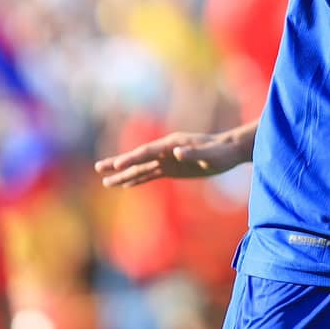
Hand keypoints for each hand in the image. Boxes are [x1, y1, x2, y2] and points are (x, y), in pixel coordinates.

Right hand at [94, 129, 252, 187]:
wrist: (230, 151)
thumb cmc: (222, 153)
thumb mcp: (212, 155)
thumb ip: (194, 154)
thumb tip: (177, 152)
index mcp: (173, 144)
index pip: (147, 152)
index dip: (132, 158)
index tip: (117, 165)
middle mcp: (167, 150)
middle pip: (139, 158)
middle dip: (119, 163)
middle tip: (99, 168)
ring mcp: (167, 160)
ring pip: (141, 168)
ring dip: (123, 174)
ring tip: (105, 181)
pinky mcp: (171, 169)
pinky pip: (150, 175)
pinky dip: (136, 180)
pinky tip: (125, 184)